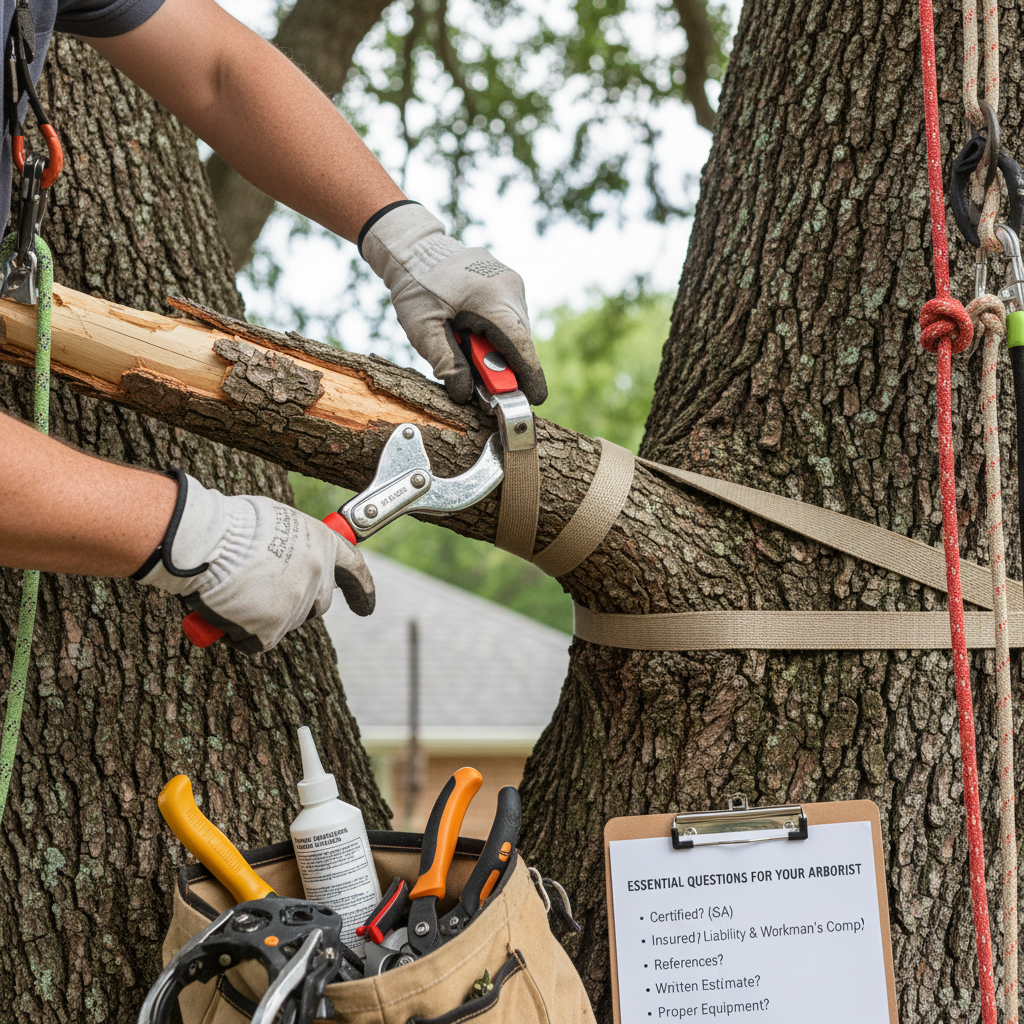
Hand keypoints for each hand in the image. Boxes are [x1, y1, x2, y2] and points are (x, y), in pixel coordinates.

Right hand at [135, 471, 373, 653]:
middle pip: (316, 606)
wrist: (209, 539)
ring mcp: (297, 604)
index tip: (365, 608)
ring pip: (284, 624)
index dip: (361, 590)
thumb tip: (285, 565)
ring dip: (260, 617)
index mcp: (322, 542)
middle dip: (294, 605)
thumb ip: (292, 547)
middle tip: (261, 596)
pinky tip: (224, 612)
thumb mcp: (276, 523)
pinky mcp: (272, 628)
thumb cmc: (232, 524)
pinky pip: (256, 641)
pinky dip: (239, 634)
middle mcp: (318, 575)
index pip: (353, 568)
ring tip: (231, 592)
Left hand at [360, 202, 546, 404]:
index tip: (536, 399)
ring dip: (501, 349)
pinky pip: (510, 316)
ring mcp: (511, 281)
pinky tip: (474, 334)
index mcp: (492, 298)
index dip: (529, 375)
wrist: (413, 247)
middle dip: (508, 367)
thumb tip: (465, 394)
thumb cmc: (416, 286)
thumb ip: (446, 363)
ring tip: (471, 352)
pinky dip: (497, 334)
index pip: (520, 345)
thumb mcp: (422, 329)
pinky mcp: (507, 282)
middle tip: (489, 390)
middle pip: (520, 340)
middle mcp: (510, 287)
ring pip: (516, 329)